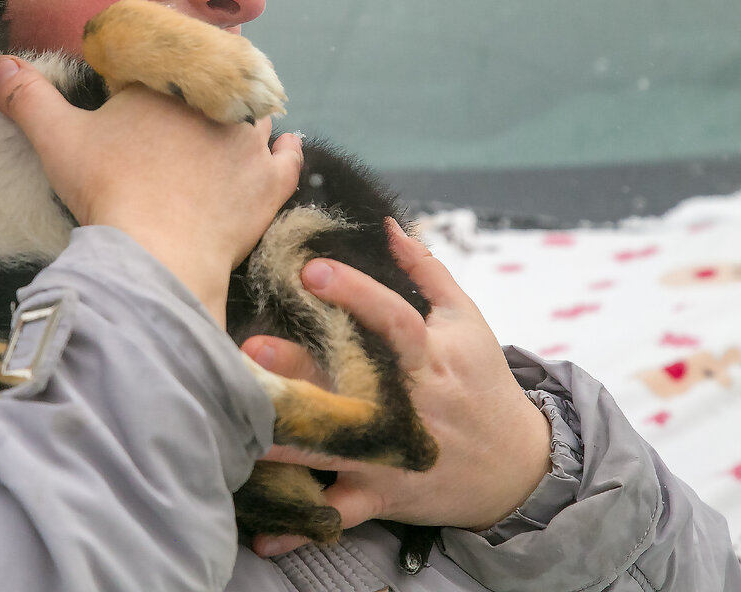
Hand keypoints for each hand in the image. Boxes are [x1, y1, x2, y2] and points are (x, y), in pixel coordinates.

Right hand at [0, 55, 303, 324]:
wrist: (158, 253)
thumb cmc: (109, 191)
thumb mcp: (57, 139)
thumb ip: (27, 98)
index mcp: (171, 81)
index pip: (178, 45)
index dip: (170, 48)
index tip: (160, 59)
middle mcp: (219, 101)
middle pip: (222, 74)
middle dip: (210, 77)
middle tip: (194, 90)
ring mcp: (250, 143)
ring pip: (257, 111)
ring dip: (246, 110)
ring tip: (233, 116)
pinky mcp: (269, 185)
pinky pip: (289, 160)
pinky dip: (288, 151)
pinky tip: (287, 145)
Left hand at [241, 219, 551, 556]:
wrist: (519, 467)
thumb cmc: (483, 382)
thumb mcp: (467, 321)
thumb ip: (425, 270)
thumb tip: (388, 222)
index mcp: (430, 358)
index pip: (392, 320)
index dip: (355, 294)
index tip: (312, 270)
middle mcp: (409, 406)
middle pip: (350, 386)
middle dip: (299, 370)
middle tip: (250, 352)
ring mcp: (394, 454)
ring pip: (333, 450)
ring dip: (284, 443)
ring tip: (235, 429)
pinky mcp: (384, 494)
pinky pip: (336, 514)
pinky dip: (300, 526)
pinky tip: (261, 532)